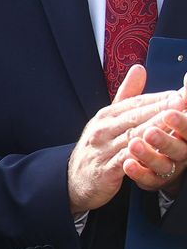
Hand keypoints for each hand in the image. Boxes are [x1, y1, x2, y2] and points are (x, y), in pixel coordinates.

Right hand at [68, 66, 186, 213]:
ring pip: (134, 136)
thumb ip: (126, 95)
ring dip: (156, 129)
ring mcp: (103, 149)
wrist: (73, 179)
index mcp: (106, 115)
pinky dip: (142, 155)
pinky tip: (156, 151)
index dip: (160, 98)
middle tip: (184, 101)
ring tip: (176, 122)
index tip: (182, 92)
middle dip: (162, 109)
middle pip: (137, 117)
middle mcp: (103, 129)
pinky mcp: (105, 170)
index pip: (136, 103)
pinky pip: (127, 160)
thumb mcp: (108, 119)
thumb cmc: (97, 148)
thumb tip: (139, 68)